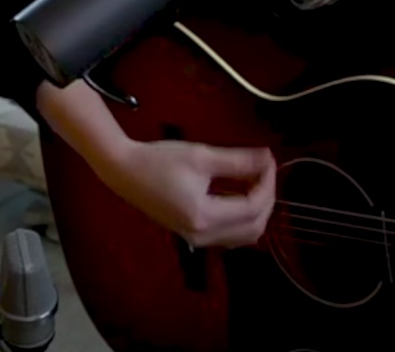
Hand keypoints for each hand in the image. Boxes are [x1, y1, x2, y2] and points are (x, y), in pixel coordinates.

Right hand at [99, 139, 275, 248]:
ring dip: (256, 211)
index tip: (269, 161)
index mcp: (204, 216)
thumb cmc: (159, 160)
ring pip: (243, 236)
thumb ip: (238, 160)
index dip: (267, 184)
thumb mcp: (202, 156)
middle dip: (266, 200)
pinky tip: (240, 193)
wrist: (125, 171)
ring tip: (256, 182)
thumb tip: (267, 158)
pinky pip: (229, 235)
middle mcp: (202, 234)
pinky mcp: (193, 234)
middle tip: (265, 172)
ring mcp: (197, 238)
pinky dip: (242, 217)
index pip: (252, 208)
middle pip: (253, 228)